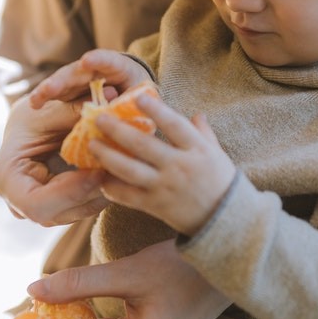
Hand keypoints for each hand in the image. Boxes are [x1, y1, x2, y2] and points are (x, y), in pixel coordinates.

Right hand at [0, 93, 108, 225]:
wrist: (29, 127)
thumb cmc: (34, 115)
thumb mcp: (49, 110)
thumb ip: (73, 111)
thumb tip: (108, 99)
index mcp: (8, 180)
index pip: (36, 204)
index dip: (70, 192)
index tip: (98, 172)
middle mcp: (19, 203)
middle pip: (59, 212)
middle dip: (91, 193)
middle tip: (118, 170)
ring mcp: (40, 210)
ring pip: (76, 213)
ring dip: (102, 193)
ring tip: (122, 168)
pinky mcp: (59, 208)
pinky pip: (84, 206)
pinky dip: (103, 191)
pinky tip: (118, 172)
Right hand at [29, 49, 151, 108]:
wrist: (135, 104)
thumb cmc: (139, 103)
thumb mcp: (137, 105)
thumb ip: (124, 107)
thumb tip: (109, 110)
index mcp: (121, 69)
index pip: (110, 61)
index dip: (99, 60)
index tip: (86, 61)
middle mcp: (98, 70)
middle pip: (79, 72)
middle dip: (64, 79)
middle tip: (51, 88)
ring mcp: (82, 78)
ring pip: (64, 80)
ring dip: (50, 89)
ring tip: (37, 100)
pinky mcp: (72, 90)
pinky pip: (59, 93)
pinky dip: (46, 97)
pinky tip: (35, 104)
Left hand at [93, 95, 235, 236]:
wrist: (225, 222)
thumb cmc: (221, 182)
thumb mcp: (217, 153)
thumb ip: (204, 133)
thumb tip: (196, 114)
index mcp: (198, 150)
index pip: (175, 124)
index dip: (156, 110)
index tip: (138, 97)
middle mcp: (179, 166)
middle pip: (143, 145)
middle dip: (118, 130)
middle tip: (100, 118)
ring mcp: (165, 187)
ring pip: (130, 170)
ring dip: (108, 156)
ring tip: (92, 145)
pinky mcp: (156, 206)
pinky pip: (128, 196)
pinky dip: (112, 187)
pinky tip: (99, 177)